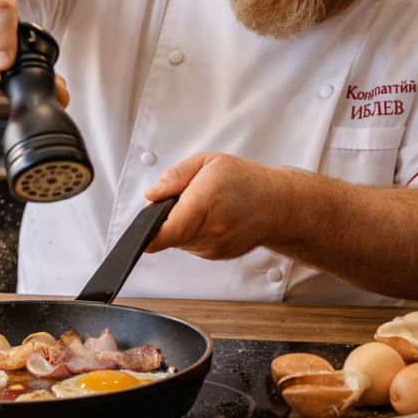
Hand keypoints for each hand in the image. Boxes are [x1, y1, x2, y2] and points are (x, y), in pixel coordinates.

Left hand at [144, 153, 282, 259]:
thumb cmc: (245, 181)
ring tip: (204, 208)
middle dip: (168, 218)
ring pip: (180, 241)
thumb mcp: (208, 162)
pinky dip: (194, 233)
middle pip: (170, 233)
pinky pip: (192, 246)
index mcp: (206, 201)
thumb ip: (175, 176)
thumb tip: (152, 195)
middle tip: (185, 200)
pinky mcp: (217, 255)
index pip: (170, 229)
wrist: (277, 205)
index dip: (150, 236)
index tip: (140, 238)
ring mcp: (215, 246)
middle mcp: (212, 229)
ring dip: (182, 226)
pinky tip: (211, 220)